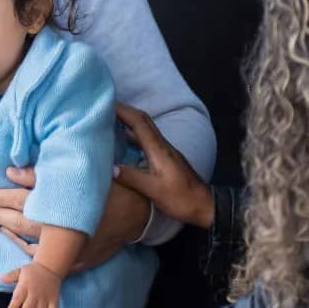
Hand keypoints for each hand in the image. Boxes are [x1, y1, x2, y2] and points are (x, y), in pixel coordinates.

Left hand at [0, 167, 149, 271]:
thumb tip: (14, 170)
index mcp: (64, 208)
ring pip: (31, 246)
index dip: (6, 195)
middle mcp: (64, 232)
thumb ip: (47, 174)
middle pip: (24, 223)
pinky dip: (27, 262)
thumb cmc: (112, 188)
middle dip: (1, 214)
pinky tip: (13, 255)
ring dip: (11, 234)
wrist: (140, 213)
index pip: (26, 201)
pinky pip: (47, 265)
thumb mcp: (83, 175)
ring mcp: (70, 250)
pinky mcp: (76, 261)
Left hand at [1, 262, 61, 307]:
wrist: (50, 266)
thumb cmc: (33, 270)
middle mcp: (35, 293)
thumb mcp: (20, 270)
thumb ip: (10, 276)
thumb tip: (0, 278)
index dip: (13, 307)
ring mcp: (45, 298)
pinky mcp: (53, 300)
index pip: (18, 298)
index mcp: (25, 286)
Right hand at [114, 102, 214, 227]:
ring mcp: (165, 150)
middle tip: (103, 106)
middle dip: (123, 109)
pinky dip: (133, 133)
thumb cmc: (182, 199)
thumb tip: (110, 167)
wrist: (205, 205)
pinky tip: (123, 139)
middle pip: (142, 120)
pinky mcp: (165, 158)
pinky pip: (146, 138)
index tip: (105, 102)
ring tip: (109, 119)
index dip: (122, 110)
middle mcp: (162, 145)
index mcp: (159, 150)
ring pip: (145, 128)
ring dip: (128, 120)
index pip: (139, 122)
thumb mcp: (155, 191)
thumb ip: (133, 178)